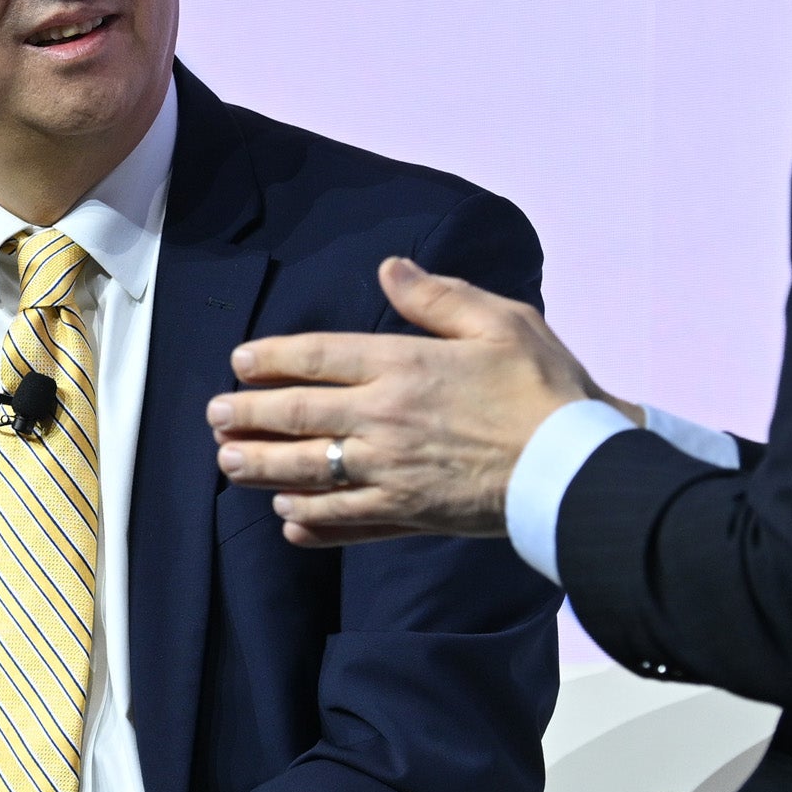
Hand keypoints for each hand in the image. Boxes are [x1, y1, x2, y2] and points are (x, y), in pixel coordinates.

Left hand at [208, 257, 604, 546]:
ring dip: (262, 469)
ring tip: (228, 464)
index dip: (271, 360)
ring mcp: (393, 473)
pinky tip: (288, 521)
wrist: (577, 467)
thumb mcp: (500, 321)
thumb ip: (437, 297)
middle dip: (248, 416)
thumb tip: (389, 269)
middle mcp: (386, 420)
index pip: (317, 358)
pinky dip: (312, 522)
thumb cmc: (545, 388)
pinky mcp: (410, 514)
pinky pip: (346, 522)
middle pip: (298, 418)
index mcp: (404, 366)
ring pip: (310, 472)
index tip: (239, 363)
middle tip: (214, 416)